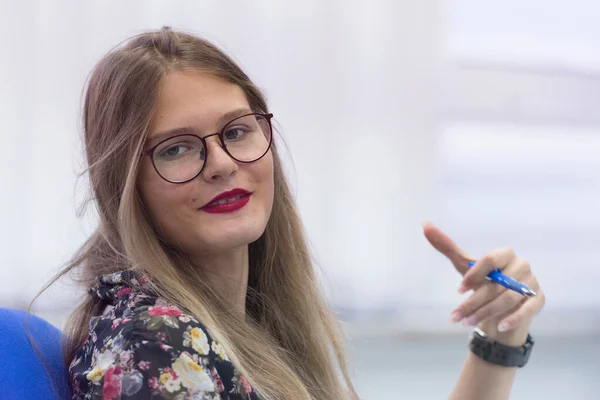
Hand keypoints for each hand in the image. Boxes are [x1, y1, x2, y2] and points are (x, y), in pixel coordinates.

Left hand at [423, 221, 545, 345]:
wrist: (502, 307)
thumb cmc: (483, 282)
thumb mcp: (464, 266)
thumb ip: (447, 246)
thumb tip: (424, 224)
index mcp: (505, 253)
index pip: (490, 260)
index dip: (473, 275)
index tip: (459, 290)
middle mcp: (521, 265)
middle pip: (496, 284)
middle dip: (473, 302)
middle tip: (455, 316)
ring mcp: (532, 283)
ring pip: (508, 299)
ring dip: (485, 313)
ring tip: (466, 322)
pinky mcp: (539, 300)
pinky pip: (527, 309)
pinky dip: (513, 318)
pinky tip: (499, 326)